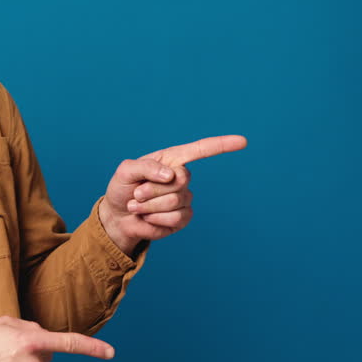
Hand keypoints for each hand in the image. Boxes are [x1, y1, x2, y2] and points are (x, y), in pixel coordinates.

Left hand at [99, 134, 247, 254]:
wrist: (118, 217)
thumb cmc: (122, 189)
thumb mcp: (125, 171)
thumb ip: (146, 167)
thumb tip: (171, 175)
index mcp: (171, 160)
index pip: (200, 150)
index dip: (221, 145)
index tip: (243, 141)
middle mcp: (180, 177)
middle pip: (181, 180)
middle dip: (152, 189)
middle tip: (136, 194)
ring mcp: (184, 198)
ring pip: (175, 201)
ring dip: (149, 206)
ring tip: (137, 205)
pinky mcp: (183, 217)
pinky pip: (176, 218)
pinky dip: (155, 219)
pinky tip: (147, 217)